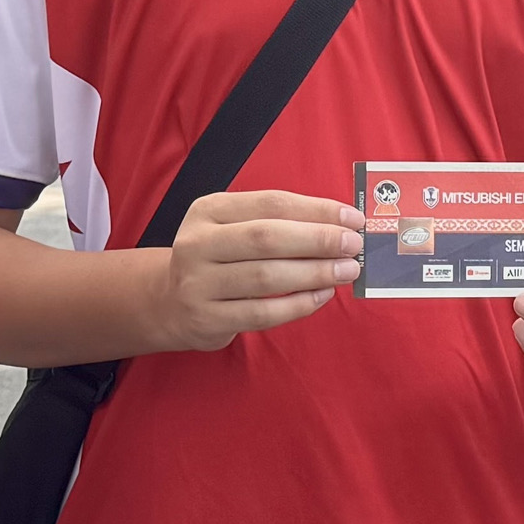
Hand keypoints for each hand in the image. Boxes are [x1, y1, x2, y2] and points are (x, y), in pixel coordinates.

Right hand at [145, 189, 363, 351]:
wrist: (170, 303)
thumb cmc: (219, 259)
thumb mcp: (234, 228)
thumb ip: (279, 223)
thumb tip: (340, 225)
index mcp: (208, 209)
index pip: (271, 203)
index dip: (316, 210)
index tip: (352, 219)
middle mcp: (197, 243)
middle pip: (266, 237)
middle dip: (318, 240)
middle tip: (353, 246)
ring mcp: (198, 283)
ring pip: (266, 277)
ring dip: (314, 273)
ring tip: (346, 271)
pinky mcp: (206, 319)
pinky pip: (262, 313)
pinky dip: (298, 304)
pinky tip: (322, 296)